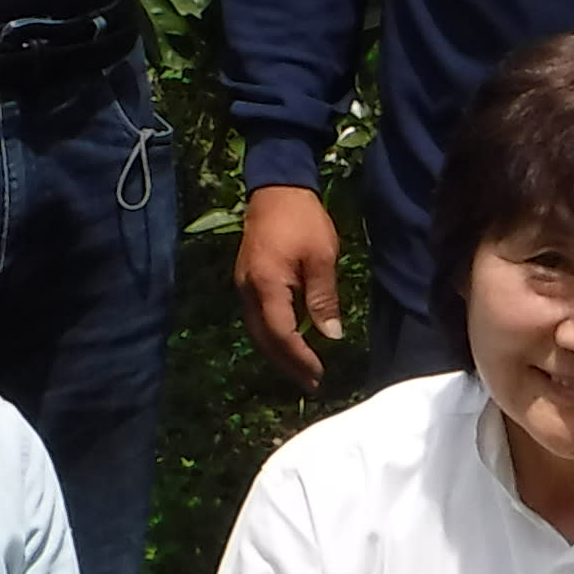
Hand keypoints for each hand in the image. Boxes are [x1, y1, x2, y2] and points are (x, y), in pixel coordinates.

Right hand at [235, 182, 345, 390]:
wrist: (275, 189)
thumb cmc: (302, 220)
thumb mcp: (321, 257)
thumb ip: (323, 298)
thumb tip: (330, 335)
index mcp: (267, 286)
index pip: (282, 334)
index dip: (300, 358)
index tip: (319, 374)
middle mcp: (248, 291)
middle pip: (265, 340)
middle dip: (287, 364)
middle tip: (311, 384)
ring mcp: (244, 286)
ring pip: (258, 332)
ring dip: (279, 354)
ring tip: (302, 371)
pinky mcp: (247, 281)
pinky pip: (257, 319)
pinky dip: (273, 336)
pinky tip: (289, 342)